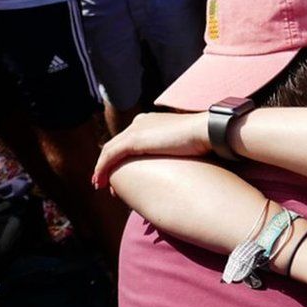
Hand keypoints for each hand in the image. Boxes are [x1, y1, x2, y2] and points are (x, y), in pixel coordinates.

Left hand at [93, 112, 210, 188]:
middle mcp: (141, 122)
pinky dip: (102, 168)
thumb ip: (179, 152)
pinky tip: (100, 181)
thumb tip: (184, 168)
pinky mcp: (134, 140)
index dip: (125, 157)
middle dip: (110, 163)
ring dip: (102, 168)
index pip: (132, 140)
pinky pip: (110, 156)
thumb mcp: (188, 145)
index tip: (125, 173)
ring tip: (99, 184)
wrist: (207, 131)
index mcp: (153, 122)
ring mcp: (136, 130)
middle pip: (118, 145)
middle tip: (107, 181)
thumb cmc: (205, 140)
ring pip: (110, 150)